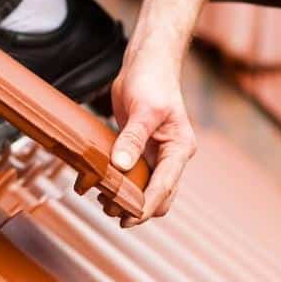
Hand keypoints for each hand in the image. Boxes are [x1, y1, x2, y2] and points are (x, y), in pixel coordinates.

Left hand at [108, 50, 197, 226]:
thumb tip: (120, 167)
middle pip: (159, 195)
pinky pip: (133, 174)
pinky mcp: (141, 148)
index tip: (129, 219)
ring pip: (146, 188)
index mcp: (179, 148)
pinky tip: (101, 186)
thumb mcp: (143, 109)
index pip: (165, 185)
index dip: (147, 205)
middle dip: (138, 207)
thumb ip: (132, 138)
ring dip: (128, 199)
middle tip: (112, 212)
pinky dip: (120, 184)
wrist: (147, 62)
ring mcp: (157, 153)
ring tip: (104, 203)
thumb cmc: (151, 80)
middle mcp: (171, 155)